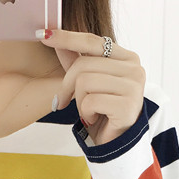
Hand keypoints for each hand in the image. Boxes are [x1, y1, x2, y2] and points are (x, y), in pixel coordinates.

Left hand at [39, 29, 145, 145]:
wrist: (116, 142)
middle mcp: (135, 68)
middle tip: (63, 101)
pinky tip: (94, 118)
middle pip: (83, 65)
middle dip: (67, 86)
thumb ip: (75, 60)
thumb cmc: (102, 112)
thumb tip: (51, 36)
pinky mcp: (127, 105)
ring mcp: (133, 86)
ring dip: (78, 102)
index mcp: (127, 58)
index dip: (67, 38)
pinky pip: (90, 102)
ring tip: (88, 112)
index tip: (43, 36)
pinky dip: (85, 114)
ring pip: (85, 82)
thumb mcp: (87, 83)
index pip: (92, 41)